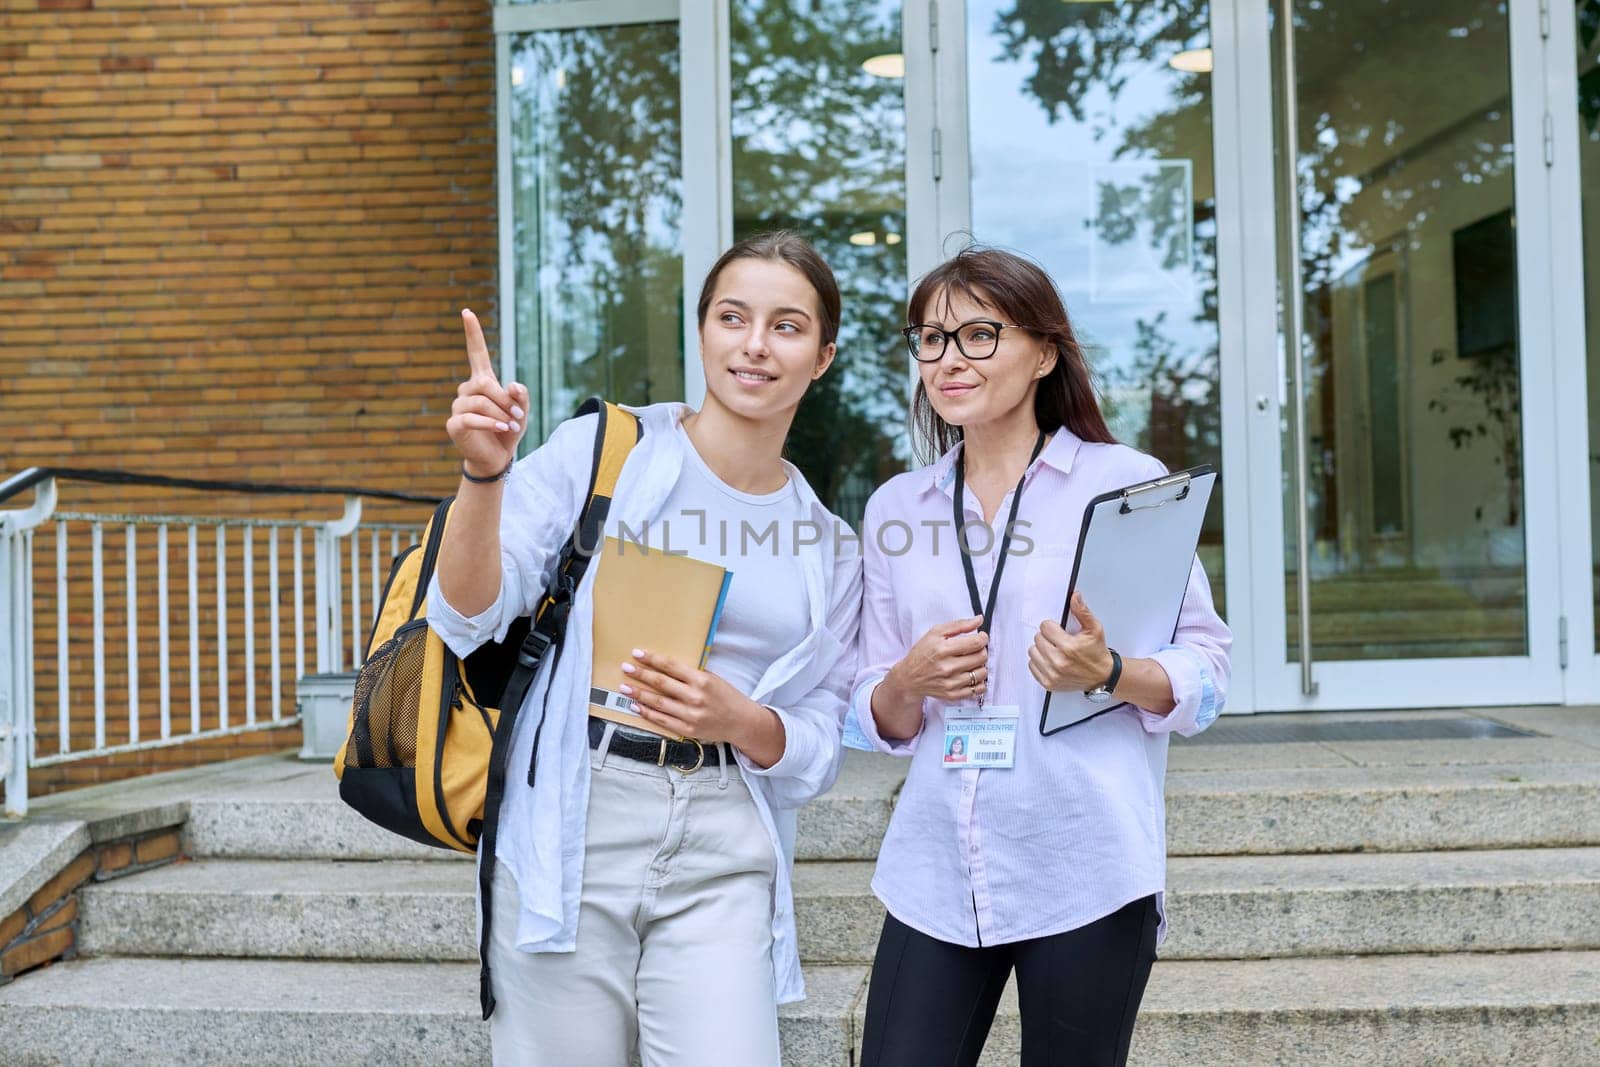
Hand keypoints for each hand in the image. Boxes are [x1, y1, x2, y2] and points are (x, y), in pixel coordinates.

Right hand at [446, 309, 529, 478]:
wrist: (496, 457)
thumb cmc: (507, 430)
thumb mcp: (522, 411)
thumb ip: (521, 396)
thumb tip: (513, 384)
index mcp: (482, 381)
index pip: (476, 353)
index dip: (473, 333)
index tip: (467, 312)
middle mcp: (467, 390)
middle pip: (485, 384)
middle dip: (505, 400)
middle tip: (518, 415)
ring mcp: (458, 406)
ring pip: (481, 401)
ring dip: (501, 414)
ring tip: (510, 426)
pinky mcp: (454, 424)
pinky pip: (472, 418)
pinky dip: (490, 423)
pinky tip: (500, 429)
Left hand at [619, 649, 767, 745]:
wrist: (741, 722)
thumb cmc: (726, 696)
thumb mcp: (712, 679)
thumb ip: (691, 674)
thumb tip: (664, 666)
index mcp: (702, 680)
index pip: (671, 666)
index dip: (652, 659)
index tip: (637, 653)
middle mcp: (695, 697)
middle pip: (661, 683)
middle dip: (640, 674)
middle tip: (625, 667)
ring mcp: (690, 715)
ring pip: (658, 702)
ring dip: (639, 694)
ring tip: (625, 687)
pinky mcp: (687, 730)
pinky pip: (662, 720)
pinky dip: (647, 712)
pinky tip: (636, 706)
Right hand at [888, 615, 989, 703]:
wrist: (909, 677)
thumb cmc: (922, 653)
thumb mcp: (935, 632)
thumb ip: (959, 625)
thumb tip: (978, 620)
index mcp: (943, 649)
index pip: (976, 643)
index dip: (983, 638)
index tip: (981, 637)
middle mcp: (947, 667)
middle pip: (981, 657)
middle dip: (982, 650)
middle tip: (974, 649)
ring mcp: (950, 683)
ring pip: (982, 673)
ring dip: (981, 666)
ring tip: (972, 662)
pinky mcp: (953, 695)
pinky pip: (978, 689)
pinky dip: (979, 681)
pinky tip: (970, 674)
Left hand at [1028, 592, 1114, 691]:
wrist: (1102, 676)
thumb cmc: (1097, 652)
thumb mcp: (1094, 628)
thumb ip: (1082, 611)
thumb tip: (1074, 596)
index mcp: (1069, 647)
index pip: (1045, 627)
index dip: (1052, 627)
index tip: (1059, 631)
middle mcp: (1058, 662)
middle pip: (1037, 638)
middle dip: (1047, 637)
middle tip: (1058, 641)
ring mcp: (1052, 674)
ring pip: (1032, 651)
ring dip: (1041, 649)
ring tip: (1054, 650)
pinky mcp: (1048, 683)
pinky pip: (1032, 666)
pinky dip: (1039, 661)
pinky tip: (1051, 660)